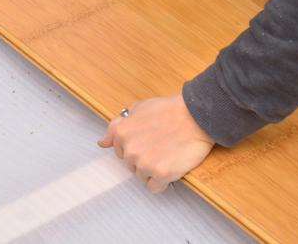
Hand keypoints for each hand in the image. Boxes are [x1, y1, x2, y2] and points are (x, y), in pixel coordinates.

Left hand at [98, 93, 214, 192]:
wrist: (195, 116)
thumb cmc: (168, 110)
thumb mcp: (137, 109)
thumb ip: (116, 126)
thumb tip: (102, 143)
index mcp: (121, 133)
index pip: (119, 152)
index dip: (135, 147)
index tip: (146, 142)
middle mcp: (129, 150)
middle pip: (131, 165)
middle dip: (143, 158)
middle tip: (159, 146)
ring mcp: (144, 163)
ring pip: (142, 176)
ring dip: (152, 170)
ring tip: (166, 155)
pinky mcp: (161, 174)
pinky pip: (154, 187)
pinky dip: (161, 182)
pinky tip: (169, 169)